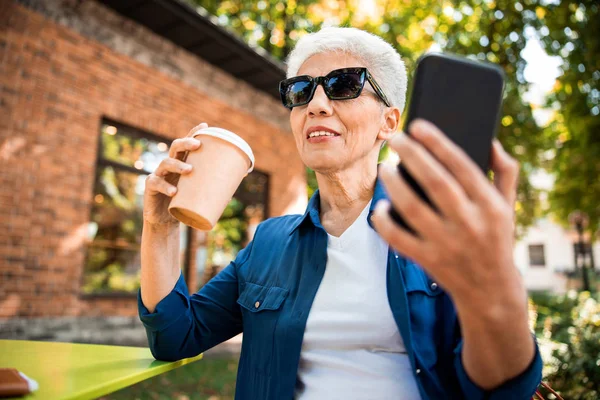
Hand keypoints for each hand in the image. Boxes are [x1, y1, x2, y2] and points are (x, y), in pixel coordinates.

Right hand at [142, 123, 206, 226]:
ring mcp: (159, 175)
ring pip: (165, 163)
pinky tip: (174, 191)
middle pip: (175, 148)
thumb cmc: (185, 203)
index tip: (204, 126)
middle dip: (186, 143)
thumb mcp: (199, 192)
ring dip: (178, 165)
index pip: (187, 145)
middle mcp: (170, 165)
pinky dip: (165, 186)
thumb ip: (216, 183)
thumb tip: (243, 176)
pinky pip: (156, 183)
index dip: (193, 133)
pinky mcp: (151, 188)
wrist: (165, 221)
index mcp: (182, 163)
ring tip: (189, 170)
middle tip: (197, 145)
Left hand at [373, 119, 524, 309]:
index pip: (462, 166)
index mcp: (490, 206)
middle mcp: (470, 224)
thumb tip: (491, 139)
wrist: (491, 291)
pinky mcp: (428, 260)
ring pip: (414, 208)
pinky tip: (381, 207)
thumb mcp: (508, 207)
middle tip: (396, 139)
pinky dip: (386, 223)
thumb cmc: (496, 239)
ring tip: (384, 167)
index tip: (418, 124)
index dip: (438, 143)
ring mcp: (447, 244)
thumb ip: (505, 172)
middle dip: (413, 156)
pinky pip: (399, 239)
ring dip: (394, 185)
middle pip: (436, 183)